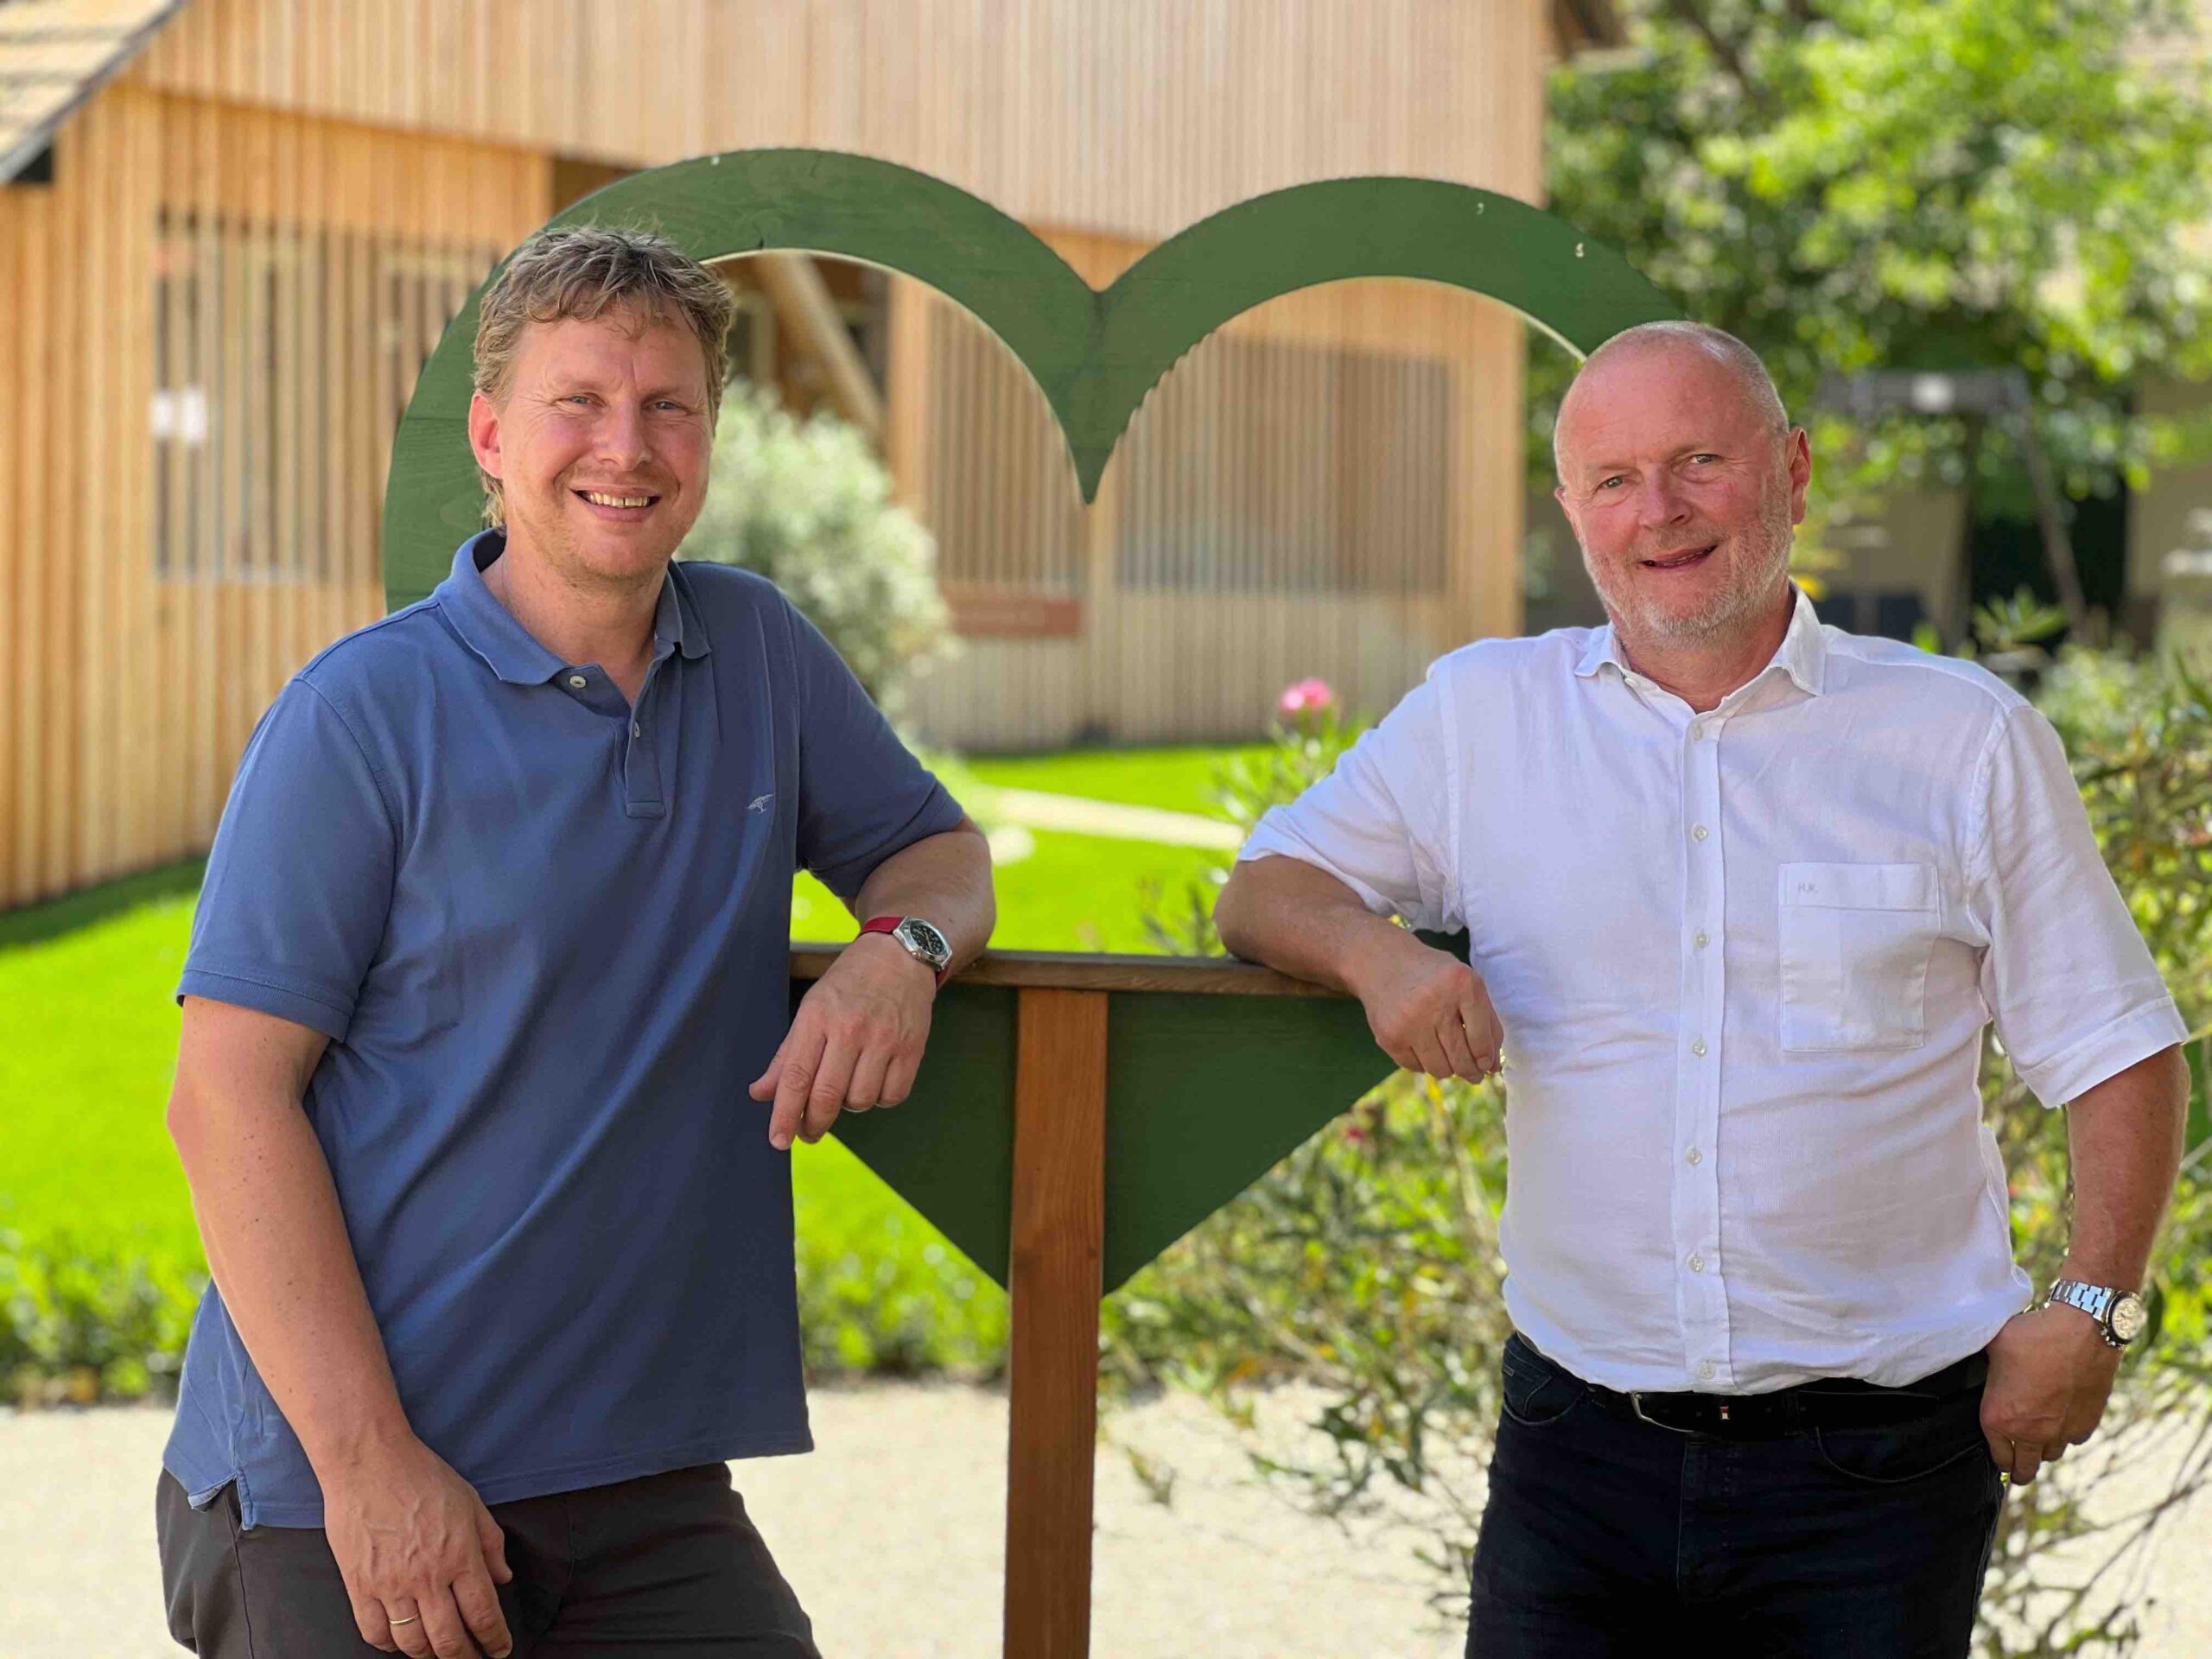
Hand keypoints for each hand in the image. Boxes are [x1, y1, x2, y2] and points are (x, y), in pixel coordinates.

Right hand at [319, 1433, 512, 1656]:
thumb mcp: (471, 1502)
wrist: (369, 1462)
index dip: (495, 1640)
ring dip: (430, 1655)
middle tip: (473, 1658)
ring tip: (440, 1652)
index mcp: (460, 1556)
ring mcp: (391, 1585)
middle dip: (465, 1657)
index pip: (483, 1615)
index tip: (500, 1650)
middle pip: (449, 1640)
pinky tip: (401, 1642)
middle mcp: (427, 1577)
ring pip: (413, 1644)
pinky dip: (390, 1646)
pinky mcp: (360, 1586)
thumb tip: (503, 1578)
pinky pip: (375, 1633)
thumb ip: (491, 1543)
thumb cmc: (423, 1476)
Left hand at [749, 932, 935, 1148]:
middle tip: (808, 1133)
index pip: (796, 1076)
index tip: (777, 1140)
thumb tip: (760, 1093)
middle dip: (813, 1124)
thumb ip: (786, 1055)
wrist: (901, 955)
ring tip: (847, 1085)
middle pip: (827, 1096)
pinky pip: (891, 1096)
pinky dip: (879, 1098)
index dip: (785, 1115)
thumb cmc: (850, 984)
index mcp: (818, 1017)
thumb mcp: (811, 1008)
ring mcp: (885, 1039)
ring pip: (860, 1101)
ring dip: (848, 1105)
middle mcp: (851, 1029)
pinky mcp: (912, 1049)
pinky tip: (873, 1080)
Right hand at [1344, 926, 1504, 1085]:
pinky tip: (1424, 1046)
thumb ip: (1487, 1022)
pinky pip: (1416, 1067)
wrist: (1383, 963)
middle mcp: (1434, 1002)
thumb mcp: (1466, 984)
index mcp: (1462, 985)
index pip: (1481, 1040)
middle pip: (1461, 1059)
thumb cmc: (1435, 976)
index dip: (1487, 1058)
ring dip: (1448, 1068)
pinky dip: (1424, 1063)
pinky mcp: (1389, 1037)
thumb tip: (1493, 1066)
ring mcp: (1409, 1022)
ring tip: (1448, 1056)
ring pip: (1439, 1069)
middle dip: (1471, 1071)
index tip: (1486, 1064)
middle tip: (1473, 1073)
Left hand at [1980, 1300, 2124, 1486]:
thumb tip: (1965, 1350)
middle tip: (2017, 1472)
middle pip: (2024, 1469)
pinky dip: (2067, 1436)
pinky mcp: (2086, 1425)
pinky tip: (2062, 1425)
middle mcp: (2030, 1433)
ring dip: (2042, 1452)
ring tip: (2037, 1446)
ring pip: (2050, 1455)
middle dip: (2018, 1471)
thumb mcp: (1992, 1345)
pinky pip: (2073, 1441)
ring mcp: (2060, 1432)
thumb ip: (1981, 1362)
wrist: (2080, 1333)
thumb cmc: (2031, 1335)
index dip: (1996, 1459)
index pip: (1997, 1456)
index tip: (1998, 1459)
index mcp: (1999, 1418)